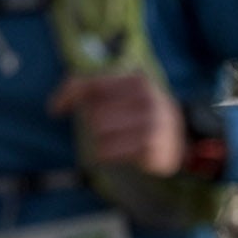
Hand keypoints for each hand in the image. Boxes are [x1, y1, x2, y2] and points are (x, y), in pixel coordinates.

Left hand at [49, 74, 185, 175]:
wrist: (183, 141)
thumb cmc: (143, 117)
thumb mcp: (125, 96)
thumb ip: (92, 91)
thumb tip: (54, 107)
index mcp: (136, 81)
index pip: (91, 85)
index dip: (68, 95)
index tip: (54, 109)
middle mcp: (145, 99)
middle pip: (94, 115)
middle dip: (94, 127)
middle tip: (112, 131)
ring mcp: (150, 123)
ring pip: (99, 136)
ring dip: (100, 144)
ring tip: (117, 144)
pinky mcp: (150, 147)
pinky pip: (109, 153)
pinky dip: (107, 156)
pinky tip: (116, 155)